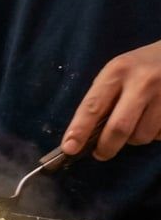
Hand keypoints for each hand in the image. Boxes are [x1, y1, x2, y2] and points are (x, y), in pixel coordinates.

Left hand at [63, 40, 160, 159]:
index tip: (69, 148)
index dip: (79, 130)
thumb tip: (86, 134)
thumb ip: (103, 98)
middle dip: (106, 147)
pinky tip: (154, 119)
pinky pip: (160, 136)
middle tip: (100, 153)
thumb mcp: (118, 71)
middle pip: (119, 128)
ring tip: (134, 125)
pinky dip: (153, 135)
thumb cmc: (141, 66)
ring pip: (141, 136)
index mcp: (117, 71)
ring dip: (133, 140)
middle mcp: (142, 83)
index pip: (93, 106)